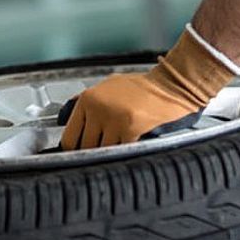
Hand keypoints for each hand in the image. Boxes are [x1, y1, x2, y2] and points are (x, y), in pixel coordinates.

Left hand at [60, 30, 237, 149]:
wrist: (171, 85)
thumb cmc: (142, 87)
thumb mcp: (108, 87)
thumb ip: (88, 103)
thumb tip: (68, 120)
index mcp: (88, 98)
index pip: (69, 136)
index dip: (74, 149)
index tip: (78, 155)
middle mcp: (97, 108)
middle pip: (85, 148)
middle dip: (93, 153)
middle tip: (102, 152)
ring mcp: (113, 119)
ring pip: (103, 151)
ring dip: (111, 152)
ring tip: (120, 144)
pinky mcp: (130, 128)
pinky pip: (122, 150)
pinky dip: (126, 150)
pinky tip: (132, 142)